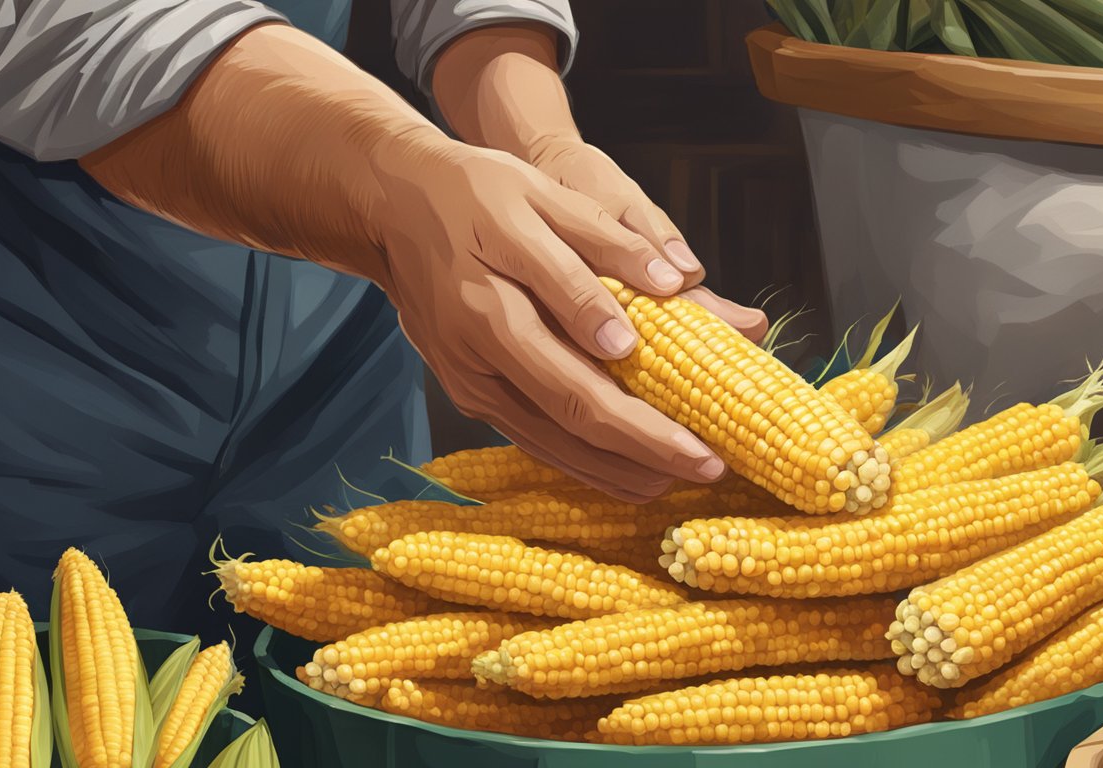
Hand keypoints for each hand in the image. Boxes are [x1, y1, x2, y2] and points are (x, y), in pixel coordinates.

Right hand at [358, 135, 729, 500]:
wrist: (393, 210)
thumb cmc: (472, 196)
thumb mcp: (539, 195)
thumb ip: (603, 243)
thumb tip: (671, 282)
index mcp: (493, 305)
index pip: (578, 371)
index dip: (639, 412)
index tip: (696, 436)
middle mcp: (477, 357)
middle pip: (571, 418)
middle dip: (645, 451)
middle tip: (709, 469)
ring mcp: (471, 384)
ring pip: (552, 444)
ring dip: (617, 471)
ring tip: (680, 482)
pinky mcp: (473, 396)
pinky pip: (535, 440)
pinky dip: (584, 463)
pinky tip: (627, 474)